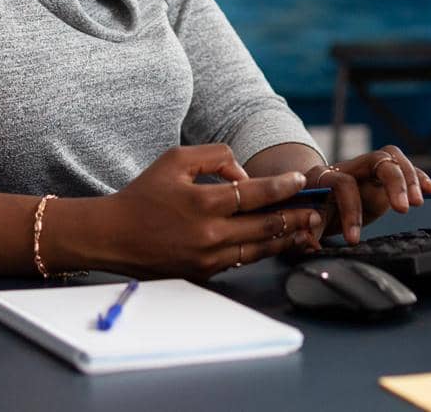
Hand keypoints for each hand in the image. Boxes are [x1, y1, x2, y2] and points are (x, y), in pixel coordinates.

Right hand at [97, 145, 324, 278]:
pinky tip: (277, 241)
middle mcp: (209, 235)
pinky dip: (262, 249)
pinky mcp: (204, 273)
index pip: (255, 194)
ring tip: (307, 228)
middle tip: (317, 208)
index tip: (301, 181)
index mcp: (202, 204)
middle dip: (296, 216)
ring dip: (286, 237)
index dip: (283, 187)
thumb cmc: (144, 194)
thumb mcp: (175, 160)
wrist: (113, 236)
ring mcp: (208, 258)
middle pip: (266, 226)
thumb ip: (215, 158)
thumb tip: (244, 174)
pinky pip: (242, 259)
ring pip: (259, 248)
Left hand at [305, 146, 430, 244]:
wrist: (307, 202)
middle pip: (375, 159)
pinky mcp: (380, 177)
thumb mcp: (299, 224)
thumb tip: (310, 240)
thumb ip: (305, 229)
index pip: (343, 183)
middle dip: (393, 182)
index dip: (351, 210)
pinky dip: (417, 176)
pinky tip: (429, 189)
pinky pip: (402, 167)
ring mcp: (365, 170)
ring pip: (391, 157)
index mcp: (322, 177)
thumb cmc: (304, 214)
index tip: (354, 239)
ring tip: (417, 202)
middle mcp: (346, 168)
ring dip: (408, 178)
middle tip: (403, 209)